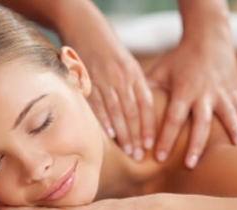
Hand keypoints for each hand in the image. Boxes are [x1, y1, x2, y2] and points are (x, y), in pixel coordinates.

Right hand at [75, 40, 155, 160]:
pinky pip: (97, 104)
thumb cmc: (108, 49)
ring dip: (123, 134)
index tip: (151, 145)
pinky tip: (109, 136)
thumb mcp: (126, 63)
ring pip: (117, 112)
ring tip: (128, 151)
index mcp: (134, 74)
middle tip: (140, 156)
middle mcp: (122, 78)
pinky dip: (104, 121)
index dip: (149, 126)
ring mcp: (105, 80)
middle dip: (137, 136)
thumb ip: (133, 86)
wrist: (84, 26)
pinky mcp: (88, 80)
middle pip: (133, 112)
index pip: (146, 105)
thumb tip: (139, 111)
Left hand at [147, 33, 236, 168]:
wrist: (208, 37)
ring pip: (228, 116)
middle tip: (190, 165)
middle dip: (195, 145)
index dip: (165, 138)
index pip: (173, 118)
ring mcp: (221, 93)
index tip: (158, 157)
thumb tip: (128, 110)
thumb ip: (147, 90)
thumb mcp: (160, 71)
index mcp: (184, 90)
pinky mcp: (233, 93)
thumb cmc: (179, 57)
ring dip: (233, 132)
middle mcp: (204, 93)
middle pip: (200, 122)